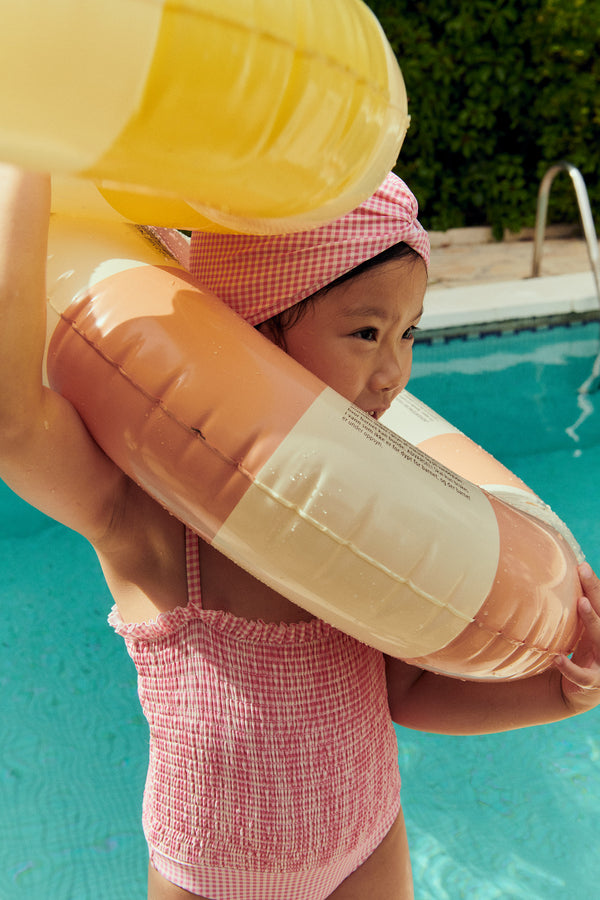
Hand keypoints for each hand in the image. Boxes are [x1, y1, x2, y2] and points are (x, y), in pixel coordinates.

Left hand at [554, 562, 599, 714]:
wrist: (585, 690)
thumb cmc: (584, 652)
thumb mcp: (582, 631)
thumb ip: (578, 612)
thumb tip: (559, 582)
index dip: (594, 585)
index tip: (581, 566)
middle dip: (595, 592)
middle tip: (584, 571)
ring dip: (592, 619)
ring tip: (581, 602)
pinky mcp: (594, 682)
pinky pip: (583, 675)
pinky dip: (570, 668)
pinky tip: (557, 658)